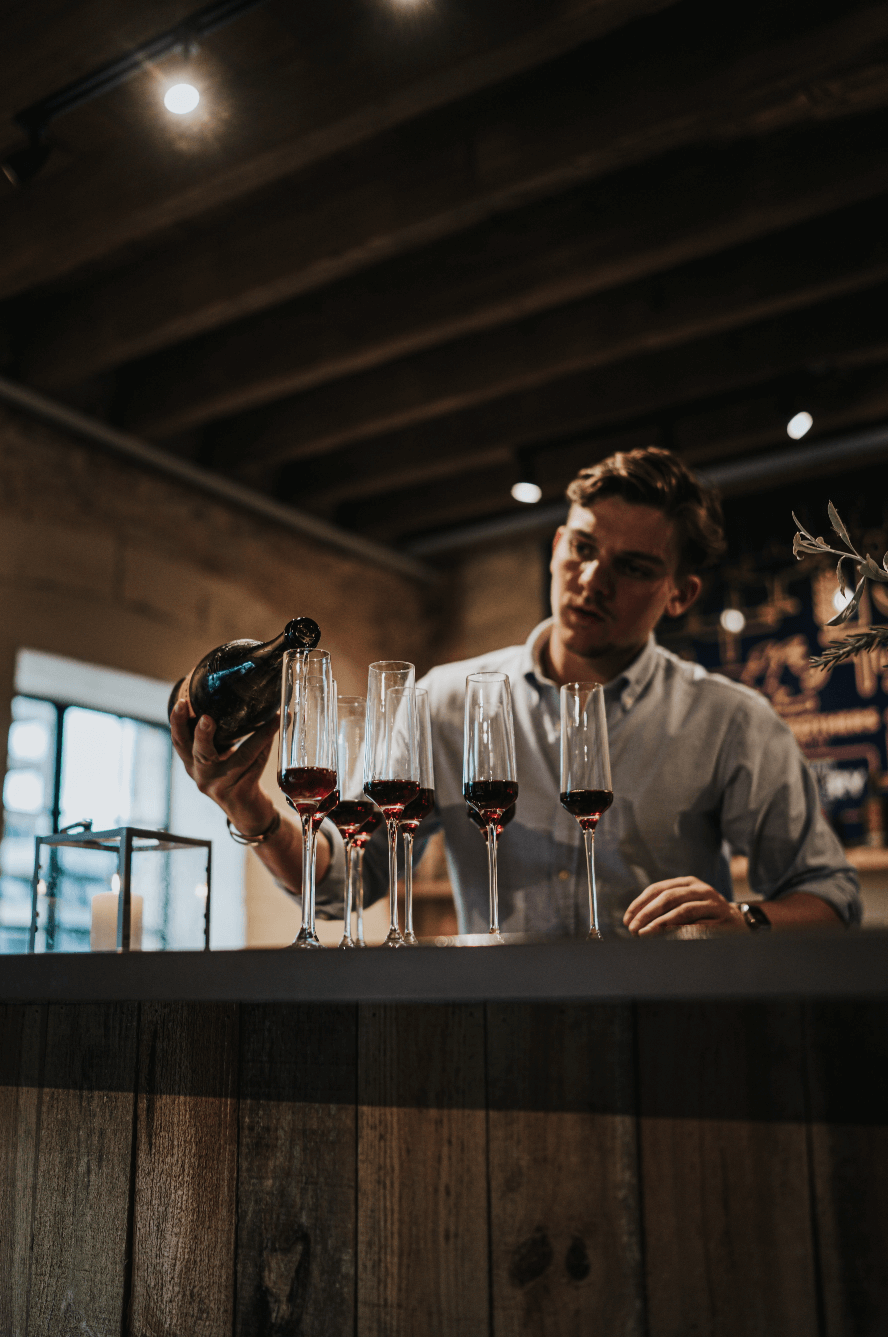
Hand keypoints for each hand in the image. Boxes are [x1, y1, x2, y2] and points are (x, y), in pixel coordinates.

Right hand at [170, 700, 278, 834]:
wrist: (248, 812)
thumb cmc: (234, 777)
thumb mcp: (218, 759)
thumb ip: (217, 737)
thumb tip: (235, 698)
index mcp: (193, 764)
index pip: (179, 742)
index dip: (177, 723)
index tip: (181, 703)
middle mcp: (202, 776)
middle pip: (197, 753)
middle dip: (201, 734)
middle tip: (206, 718)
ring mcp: (220, 786)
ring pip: (240, 757)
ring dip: (258, 736)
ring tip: (270, 719)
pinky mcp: (240, 792)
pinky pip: (256, 765)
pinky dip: (267, 746)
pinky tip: (275, 732)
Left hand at [624, 876, 746, 935]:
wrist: (740, 922)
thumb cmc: (705, 915)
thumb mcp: (685, 905)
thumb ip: (665, 908)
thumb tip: (635, 921)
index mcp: (686, 882)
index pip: (657, 889)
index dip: (639, 904)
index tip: (627, 920)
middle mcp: (699, 888)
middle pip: (668, 897)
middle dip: (647, 913)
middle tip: (633, 929)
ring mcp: (712, 901)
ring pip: (682, 910)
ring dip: (661, 923)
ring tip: (646, 933)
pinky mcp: (722, 917)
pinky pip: (700, 924)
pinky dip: (683, 930)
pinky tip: (670, 937)